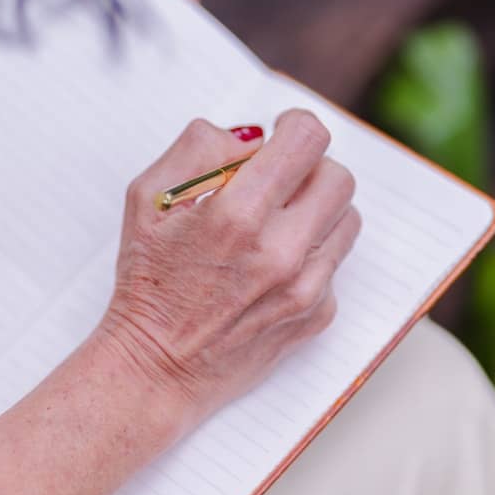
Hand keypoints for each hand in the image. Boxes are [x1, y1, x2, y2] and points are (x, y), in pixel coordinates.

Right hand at [101, 110, 360, 430]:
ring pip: (347, 217)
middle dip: (308, 168)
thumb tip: (254, 136)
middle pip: (337, 176)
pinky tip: (271, 266)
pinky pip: (336, 261)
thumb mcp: (149, 198)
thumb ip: (200, 147)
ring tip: (275, 223)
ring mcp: (305, 288)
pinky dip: (312, 253)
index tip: (279, 134)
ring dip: (316, 209)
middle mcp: (281, 251)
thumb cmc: (148, 280)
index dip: (294, 125)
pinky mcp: (317, 315)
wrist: (156, 369)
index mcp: (238, 214)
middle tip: (276, 180)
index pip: (307, 140)